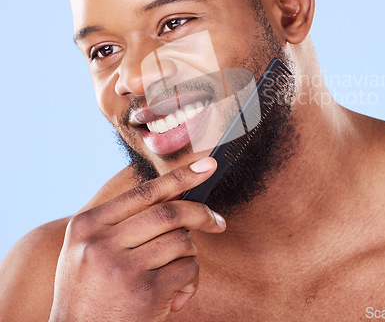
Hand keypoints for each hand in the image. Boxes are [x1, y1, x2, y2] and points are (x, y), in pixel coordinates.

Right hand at [49, 157, 224, 321]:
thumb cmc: (91, 289)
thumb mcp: (92, 248)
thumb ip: (125, 219)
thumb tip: (178, 192)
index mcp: (87, 225)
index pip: (145, 192)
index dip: (180, 176)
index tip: (207, 166)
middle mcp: (101, 244)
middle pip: (170, 213)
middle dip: (201, 213)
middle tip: (217, 221)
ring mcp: (123, 269)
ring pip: (182, 241)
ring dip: (190, 255)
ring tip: (176, 274)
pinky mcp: (145, 293)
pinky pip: (188, 270)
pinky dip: (190, 281)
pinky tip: (174, 297)